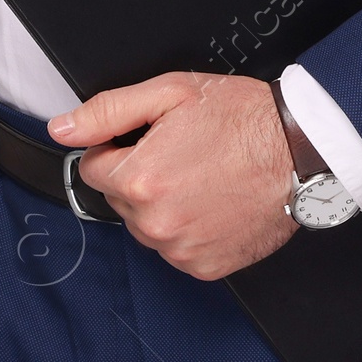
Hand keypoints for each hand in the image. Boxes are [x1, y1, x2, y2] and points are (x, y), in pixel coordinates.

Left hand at [48, 72, 296, 280]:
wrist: (299, 150)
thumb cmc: (242, 117)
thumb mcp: (171, 93)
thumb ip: (109, 111)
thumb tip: (62, 128)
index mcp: (140, 179)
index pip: (92, 168)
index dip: (118, 147)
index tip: (149, 138)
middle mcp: (155, 222)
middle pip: (120, 198)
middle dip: (141, 175)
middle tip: (182, 151)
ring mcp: (180, 250)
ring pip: (147, 225)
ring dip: (163, 203)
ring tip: (203, 175)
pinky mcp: (204, 268)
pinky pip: (177, 248)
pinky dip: (189, 228)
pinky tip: (214, 201)